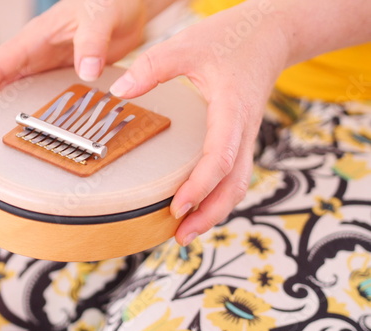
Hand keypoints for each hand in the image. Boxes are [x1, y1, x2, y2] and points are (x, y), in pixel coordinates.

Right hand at [0, 0, 147, 122]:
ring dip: (11, 111)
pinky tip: (43, 128)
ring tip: (6, 139)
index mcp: (35, 38)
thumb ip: (92, 42)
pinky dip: (38, 110)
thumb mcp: (100, 17)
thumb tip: (86, 71)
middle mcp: (38, 53)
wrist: (127, 5)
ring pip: (21, 90)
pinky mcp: (67, 72)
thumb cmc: (109, 1)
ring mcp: (51, 64)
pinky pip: (45, 93)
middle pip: (2, 82)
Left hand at [109, 0, 289, 245]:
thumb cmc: (232, 38)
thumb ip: (153, 67)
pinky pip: (233, 173)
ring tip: (187, 231)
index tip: (176, 208)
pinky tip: (199, 203)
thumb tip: (119, 92)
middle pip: (234, 184)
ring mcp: (244, 135)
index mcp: (232, 110)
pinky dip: (217, 194)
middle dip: (210, 215)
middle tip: (181, 237)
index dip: (200, 186)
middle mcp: (243, 129)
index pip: (220, 158)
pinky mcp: (240, 136)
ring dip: (215, 210)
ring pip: (237, 184)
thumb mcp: (188, 45)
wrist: (270, 34)